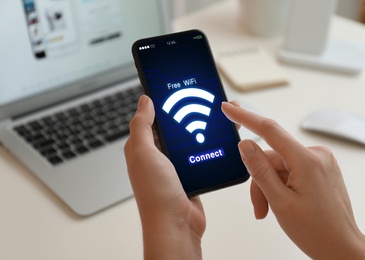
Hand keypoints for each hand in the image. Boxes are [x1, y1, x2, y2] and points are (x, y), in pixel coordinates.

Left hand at [124, 95, 205, 259]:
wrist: (177, 224)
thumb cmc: (156, 194)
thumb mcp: (143, 153)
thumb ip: (142, 125)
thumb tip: (144, 100)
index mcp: (142, 147)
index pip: (150, 117)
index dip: (160, 101)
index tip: (173, 86)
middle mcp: (157, 155)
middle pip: (172, 126)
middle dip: (185, 111)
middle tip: (200, 96)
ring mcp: (174, 165)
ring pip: (187, 138)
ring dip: (199, 127)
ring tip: (213, 113)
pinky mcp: (190, 173)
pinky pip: (198, 152)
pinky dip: (206, 144)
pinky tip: (217, 136)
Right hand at [221, 102, 364, 259]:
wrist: (342, 247)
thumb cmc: (317, 231)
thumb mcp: (280, 201)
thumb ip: (260, 170)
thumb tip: (245, 145)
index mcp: (307, 160)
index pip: (269, 130)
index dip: (245, 117)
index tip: (229, 108)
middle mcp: (316, 155)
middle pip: (271, 158)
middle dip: (260, 180)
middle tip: (260, 205)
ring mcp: (319, 161)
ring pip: (279, 166)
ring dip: (270, 186)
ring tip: (270, 209)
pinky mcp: (318, 168)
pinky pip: (290, 169)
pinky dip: (281, 184)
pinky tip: (282, 202)